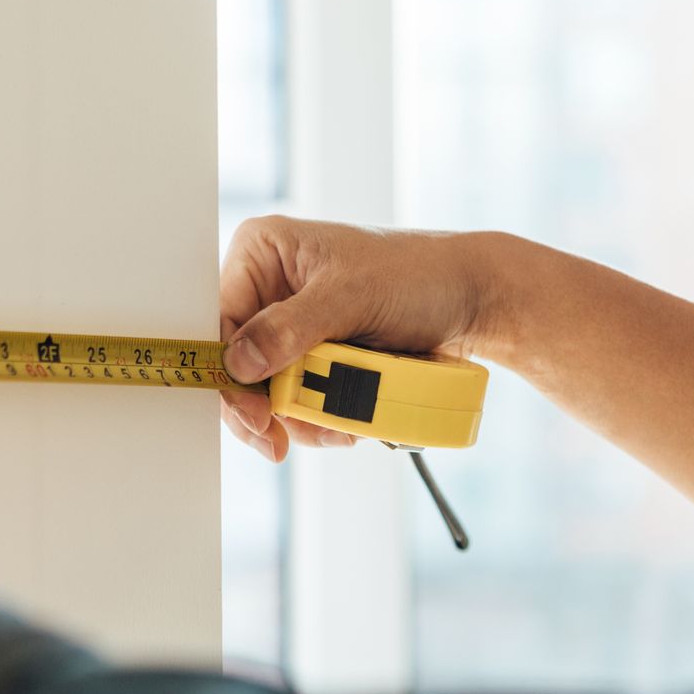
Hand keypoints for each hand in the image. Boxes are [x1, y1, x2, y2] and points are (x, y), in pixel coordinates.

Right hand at [219, 216, 503, 460]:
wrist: (472, 299)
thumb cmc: (418, 276)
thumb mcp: (349, 297)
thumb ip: (290, 329)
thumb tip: (241, 363)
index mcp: (263, 252)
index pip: (221, 321)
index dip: (229, 373)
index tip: (253, 414)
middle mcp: (269, 285)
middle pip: (239, 362)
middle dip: (264, 406)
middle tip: (278, 441)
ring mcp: (291, 321)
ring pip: (266, 387)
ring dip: (296, 418)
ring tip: (334, 431)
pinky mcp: (314, 351)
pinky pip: (297, 394)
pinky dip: (316, 416)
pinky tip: (342, 425)